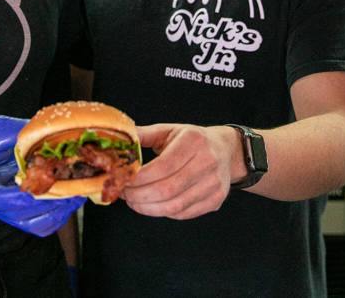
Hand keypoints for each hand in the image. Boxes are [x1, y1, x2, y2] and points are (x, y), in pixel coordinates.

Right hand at [0, 115, 84, 236]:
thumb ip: (16, 134)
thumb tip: (43, 129)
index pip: (8, 200)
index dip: (32, 195)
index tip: (53, 182)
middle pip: (29, 217)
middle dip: (55, 203)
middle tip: (77, 187)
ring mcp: (10, 214)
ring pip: (40, 225)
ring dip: (62, 211)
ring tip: (80, 191)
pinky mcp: (22, 214)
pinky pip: (44, 224)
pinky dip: (60, 214)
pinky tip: (72, 197)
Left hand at [122, 123, 238, 219]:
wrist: (225, 150)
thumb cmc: (191, 140)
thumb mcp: (169, 130)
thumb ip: (144, 134)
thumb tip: (119, 139)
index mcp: (193, 141)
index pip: (162, 166)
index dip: (139, 178)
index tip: (123, 180)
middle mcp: (207, 162)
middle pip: (167, 189)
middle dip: (139, 196)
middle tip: (124, 194)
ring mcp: (214, 183)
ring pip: (174, 206)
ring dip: (148, 208)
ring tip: (134, 202)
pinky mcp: (216, 200)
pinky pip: (183, 214)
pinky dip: (163, 212)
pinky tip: (152, 205)